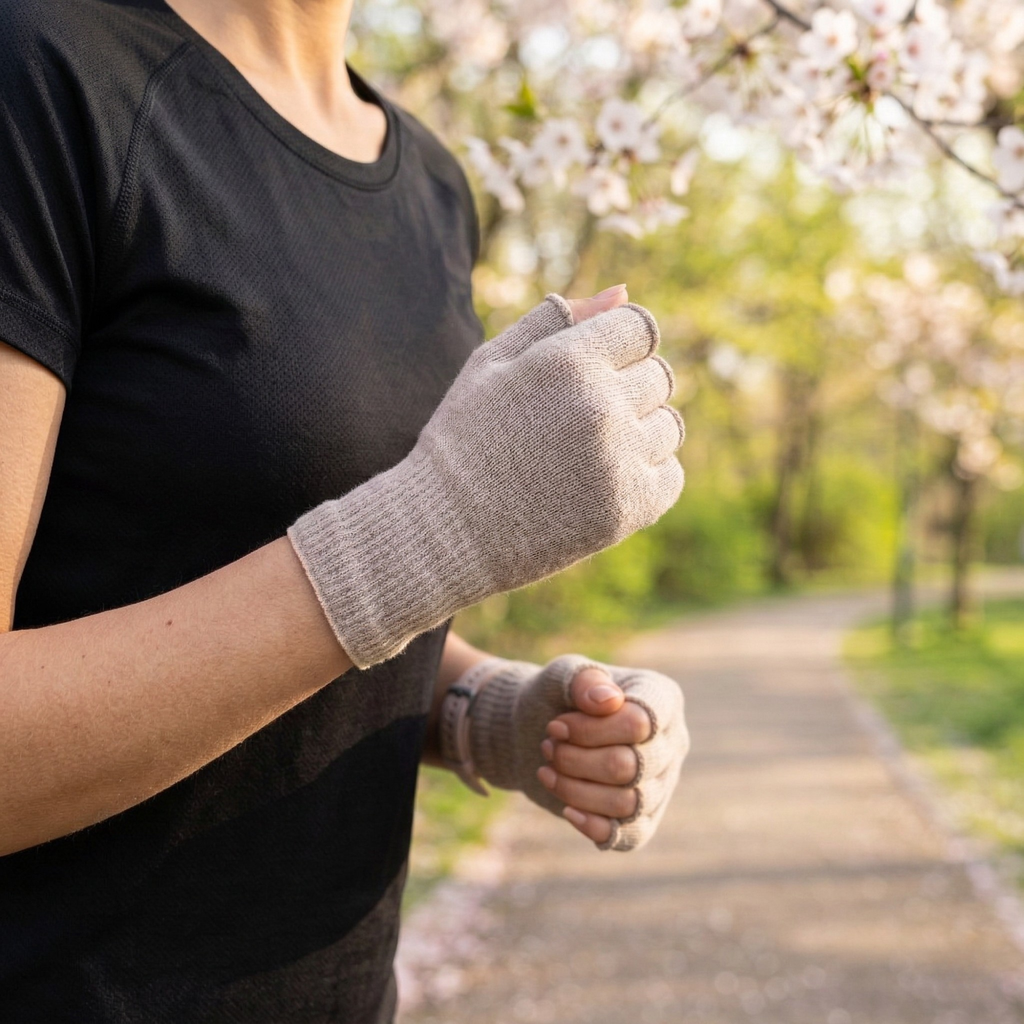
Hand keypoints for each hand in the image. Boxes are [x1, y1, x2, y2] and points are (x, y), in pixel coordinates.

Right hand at [288, 287, 684, 668]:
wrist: (442, 531)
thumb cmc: (463, 439)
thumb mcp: (491, 365)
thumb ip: (554, 321)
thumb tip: (623, 292)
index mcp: (567, 360)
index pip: (640, 327)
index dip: (616, 345)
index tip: (587, 371)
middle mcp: (601, 406)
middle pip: (659, 376)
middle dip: (625, 388)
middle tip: (574, 419)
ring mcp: (619, 460)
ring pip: (667, 426)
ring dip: (636, 433)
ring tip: (583, 453)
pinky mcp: (629, 508)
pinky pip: (670, 474)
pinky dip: (645, 475)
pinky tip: (600, 481)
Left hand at [539, 666, 654, 846]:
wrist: (541, 732)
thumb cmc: (558, 696)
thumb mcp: (562, 676)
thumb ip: (584, 680)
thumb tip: (609, 701)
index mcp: (662, 700)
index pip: (639, 723)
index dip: (591, 730)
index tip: (554, 725)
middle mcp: (670, 743)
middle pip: (629, 766)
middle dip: (575, 760)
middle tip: (547, 746)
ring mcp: (660, 784)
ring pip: (627, 803)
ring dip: (575, 790)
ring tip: (547, 770)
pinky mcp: (642, 818)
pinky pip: (628, 836)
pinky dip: (593, 826)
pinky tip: (567, 810)